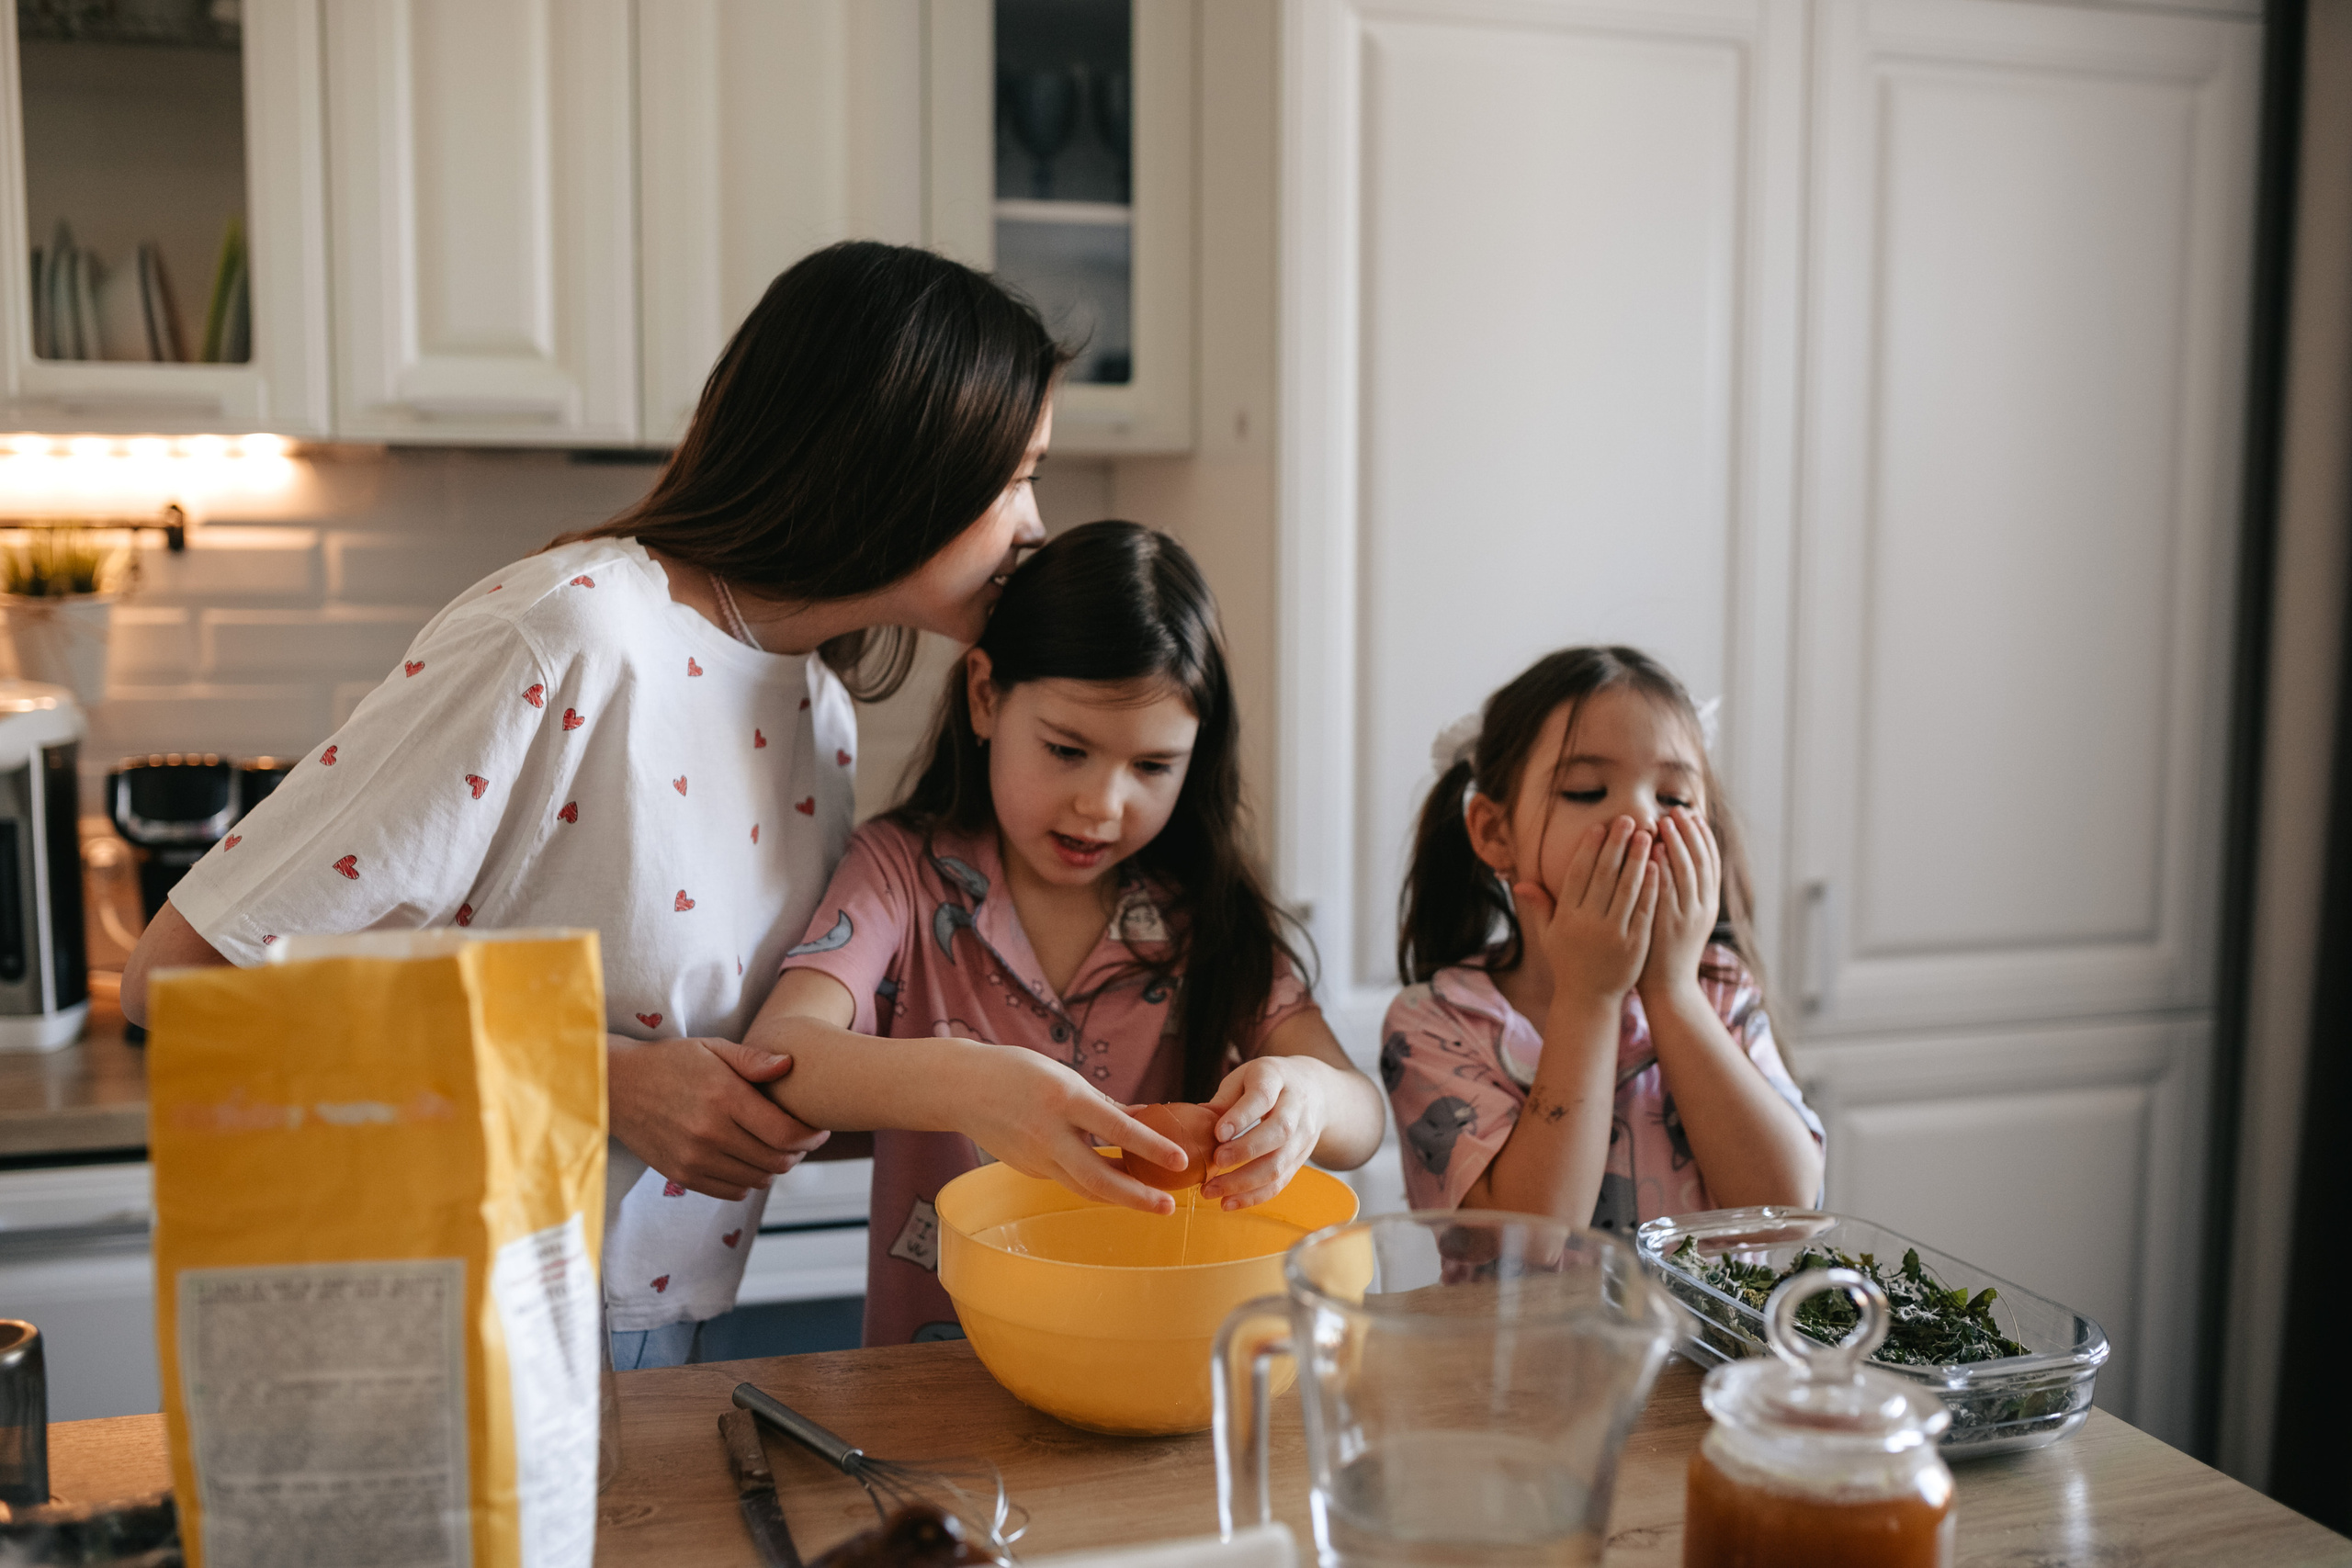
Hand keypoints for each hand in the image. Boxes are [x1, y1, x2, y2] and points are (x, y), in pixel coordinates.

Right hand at [607, 1035, 830, 1200]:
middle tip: (802, 1140)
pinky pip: (732, 1191)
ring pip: (758, 1179)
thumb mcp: (712, 1048)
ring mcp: (694, 1159)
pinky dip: (749, 1180)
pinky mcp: (681, 1175)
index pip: (785, 1133)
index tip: (819, 1130)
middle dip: (799, 1153)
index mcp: (723, 1097)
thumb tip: (790, 1066)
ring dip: (775, 1167)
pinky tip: (749, 1160)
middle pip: (777, 1160)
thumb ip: (753, 1059)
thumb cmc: (670, 1063)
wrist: (616, 1087)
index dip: (811, 1137)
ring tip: (776, 1148)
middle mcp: (709, 1133)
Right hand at [957, 1045, 1190, 1213]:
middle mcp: (1050, 1133)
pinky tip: (1117, 1184)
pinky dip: (1095, 1184)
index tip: (1181, 1160)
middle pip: (1099, 1177)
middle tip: (1169, 1207)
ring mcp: (1036, 1157)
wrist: (962, 1088)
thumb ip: (1103, 1104)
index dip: (1152, 1147)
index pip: (1117, 1129)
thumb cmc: (1019, 1072)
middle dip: (1137, 1196)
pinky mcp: (1029, 1169)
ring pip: (1084, 1188)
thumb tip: (1146, 1120)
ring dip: (1120, 1198)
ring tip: (1152, 1203)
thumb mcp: (1065, 1076)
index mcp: (1064, 1099)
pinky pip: (1068, 1180)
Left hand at [1201, 1057, 1331, 1209]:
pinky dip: (1253, 1196)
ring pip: (1279, 1163)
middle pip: (1278, 1132)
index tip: (1218, 1133)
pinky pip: (1280, 1182)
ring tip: (1211, 1191)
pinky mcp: (1301, 1158)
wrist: (1314, 1090)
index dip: (1242, 1116)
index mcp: (1277, 1078)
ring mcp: (1303, 1135)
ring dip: (1244, 1182)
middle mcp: (1296, 1106)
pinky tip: (1228, 1202)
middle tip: (1215, 1162)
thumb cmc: (1267, 1083)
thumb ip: (1224, 1100)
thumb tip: (1195, 1123)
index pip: (1262, 1096)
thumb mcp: (1245, 1078)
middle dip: (1245, 1151)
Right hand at [1515, 816, 1657, 1009]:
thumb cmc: (1568, 963)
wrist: (1589, 999)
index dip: (1589, 849)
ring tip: (1647, 836)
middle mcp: (1588, 922)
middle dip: (1617, 845)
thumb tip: (1521, 882)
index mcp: (1567, 916)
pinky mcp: (1635, 944)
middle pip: (1604, 875)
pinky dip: (1651, 886)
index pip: (1578, 874)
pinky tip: (1658, 866)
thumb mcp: (1548, 935)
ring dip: (1638, 859)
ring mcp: (1613, 933)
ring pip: (1627, 888)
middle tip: (1628, 820)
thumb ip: (1539, 907)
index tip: (1600, 827)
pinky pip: (1644, 909)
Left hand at [1639, 807, 1720, 1004]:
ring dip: (1676, 845)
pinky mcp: (1669, 926)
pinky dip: (1662, 870)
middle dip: (1689, 833)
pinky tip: (1652, 852)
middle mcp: (1703, 907)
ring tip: (1664, 822)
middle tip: (1677, 810)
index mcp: (1709, 904)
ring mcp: (1687, 917)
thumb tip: (1673, 858)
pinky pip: (1667, 892)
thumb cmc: (1669, 949)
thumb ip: (1683, 890)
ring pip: (1686, 873)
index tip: (1693, 814)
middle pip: (1701, 861)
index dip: (1702, 836)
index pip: (1710, 862)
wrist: (1669, 987)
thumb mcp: (1685, 918)